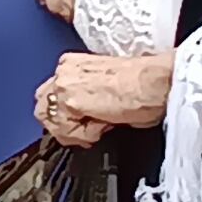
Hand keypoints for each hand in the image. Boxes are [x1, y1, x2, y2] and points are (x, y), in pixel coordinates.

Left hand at [33, 50, 171, 149]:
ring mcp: (64, 85)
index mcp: (73, 65)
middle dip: (62, 124)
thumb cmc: (146, 85)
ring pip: (48, 119)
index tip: (84, 124)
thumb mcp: (108, 87)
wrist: (159, 82)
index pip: (51, 95)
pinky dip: (82, 136)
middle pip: (42, 106)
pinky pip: (64, 129)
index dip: (65, 115)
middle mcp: (64, 71)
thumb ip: (87, 99)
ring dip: (71, 130)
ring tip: (98, 128)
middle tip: (87, 131)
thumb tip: (86, 116)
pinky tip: (103, 127)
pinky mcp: (70, 101)